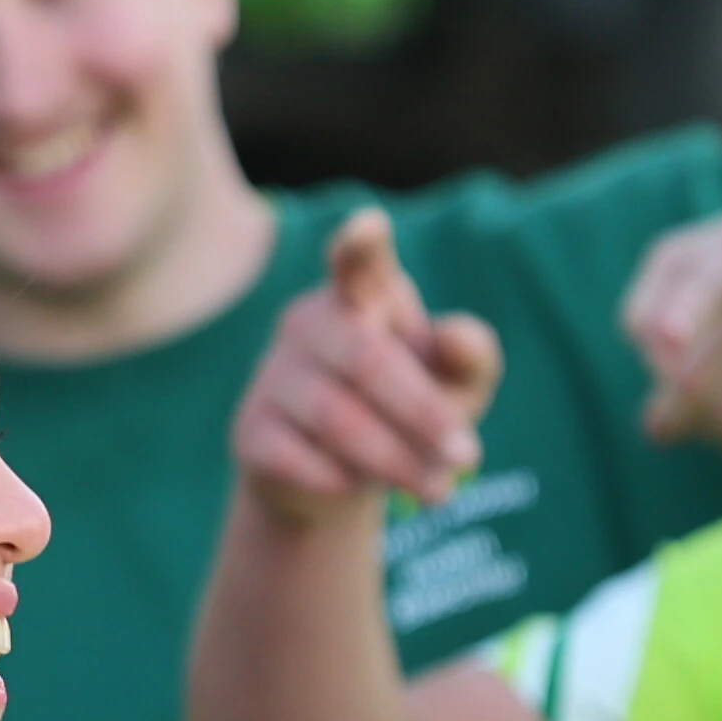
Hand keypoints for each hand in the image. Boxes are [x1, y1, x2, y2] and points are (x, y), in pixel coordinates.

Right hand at [233, 206, 501, 528]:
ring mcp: (275, 375)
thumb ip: (470, 356)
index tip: (368, 229)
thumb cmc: (410, 410)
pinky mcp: (251, 431)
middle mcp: (312, 323)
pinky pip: (300, 461)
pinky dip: (344, 484)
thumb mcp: (456, 386)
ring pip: (338, 419)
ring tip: (441, 490)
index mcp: (365, 295)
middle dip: (423, 413)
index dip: (360, 247)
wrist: (338, 481)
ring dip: (397, 461)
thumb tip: (452, 335)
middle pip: (368, 361)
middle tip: (468, 456)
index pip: (358, 262)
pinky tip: (360, 490)